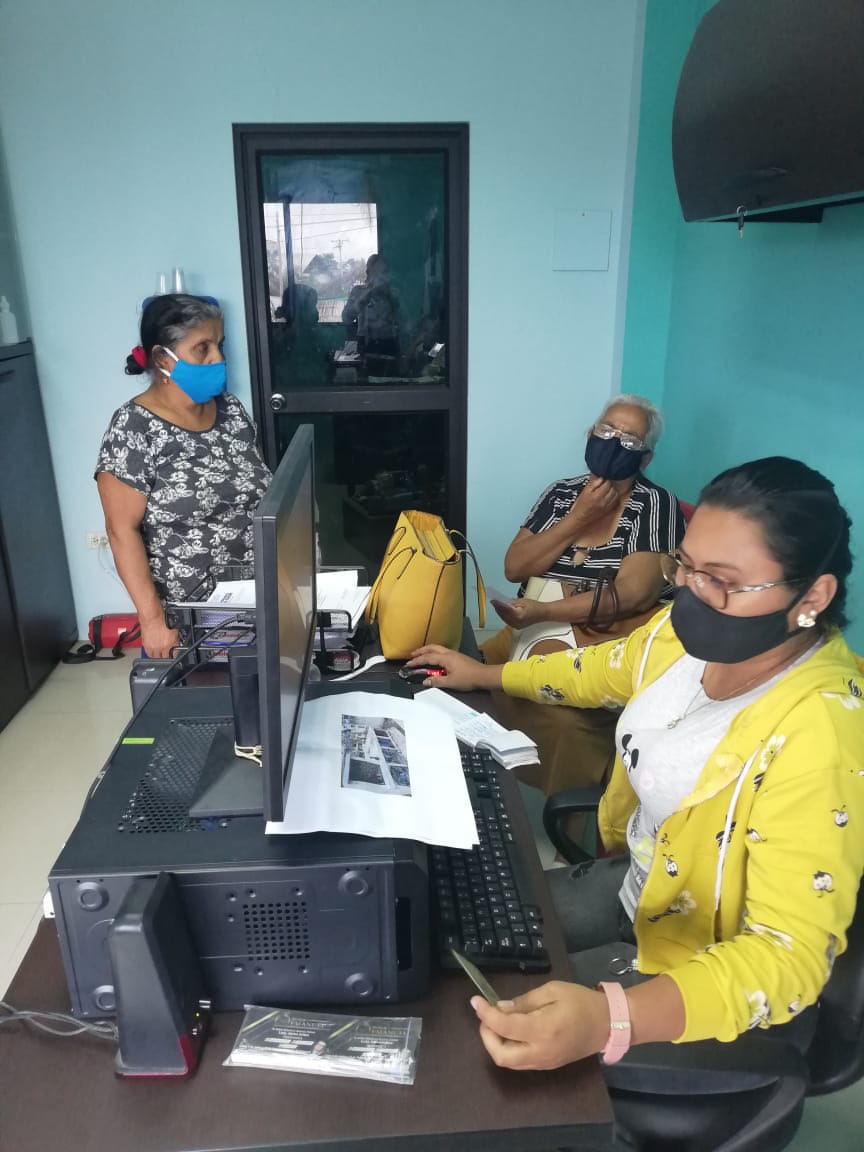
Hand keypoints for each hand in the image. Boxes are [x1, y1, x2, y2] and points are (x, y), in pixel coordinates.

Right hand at [140, 615, 180, 659]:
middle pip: (164, 658)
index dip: (174, 655)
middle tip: (166, 654)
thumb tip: (176, 644)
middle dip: (166, 656)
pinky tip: (153, 650)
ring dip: (158, 656)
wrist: (151, 616)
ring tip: (159, 653)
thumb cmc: (162, 619)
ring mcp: (153, 647)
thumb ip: (175, 640)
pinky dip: (151, 653)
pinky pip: (148, 654)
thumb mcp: (174, 630)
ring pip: (156, 657)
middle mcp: (162, 647)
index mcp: (171, 643)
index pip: (175, 655)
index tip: (174, 654)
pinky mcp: (145, 646)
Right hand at [406, 645, 498, 690]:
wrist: (484, 675)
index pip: (427, 658)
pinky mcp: (458, 657)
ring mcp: (454, 654)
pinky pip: (442, 651)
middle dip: (421, 651)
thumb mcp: (450, 682)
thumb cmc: (468, 678)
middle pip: (431, 648)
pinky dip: (435, 652)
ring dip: (428, 650)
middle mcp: (449, 653)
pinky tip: (435, 658)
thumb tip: (426, 681)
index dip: (417, 661)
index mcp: (445, 658)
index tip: (409, 664)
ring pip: (437, 648)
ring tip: (421, 655)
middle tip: (412, 655)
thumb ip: (436, 681)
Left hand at [470, 980, 609, 1069]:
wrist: (608, 1023)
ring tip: (497, 1022)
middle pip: (501, 1056)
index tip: (475, 1001)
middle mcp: (541, 1051)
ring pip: (509, 1062)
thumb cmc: (581, 1001)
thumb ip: (525, 1001)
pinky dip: (509, 1048)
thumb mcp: (552, 990)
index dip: (485, 1015)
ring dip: (496, 1043)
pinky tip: (511, 1031)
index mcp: (543, 1030)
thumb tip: (500, 1008)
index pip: (504, 1026)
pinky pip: (521, 1062)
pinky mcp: (548, 1065)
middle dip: (486, 1036)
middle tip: (486, 1016)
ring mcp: (545, 1062)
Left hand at [491, 597, 541, 629]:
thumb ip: (510, 603)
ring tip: (496, 605)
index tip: (492, 600)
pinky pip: (507, 621)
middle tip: (493, 602)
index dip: (498, 605)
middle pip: (503, 615)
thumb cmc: (533, 605)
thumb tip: (501, 602)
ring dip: (500, 612)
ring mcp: (516, 626)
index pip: (505, 609)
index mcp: (518, 615)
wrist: (542, 614)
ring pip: (504, 619)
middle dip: (498, 608)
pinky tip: (502, 611)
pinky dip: (504, 616)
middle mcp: (516, 622)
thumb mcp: (521, 601)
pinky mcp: (517, 627)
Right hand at [569, 476, 618, 525]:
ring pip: (616, 495)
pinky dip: (614, 498)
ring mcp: (607, 507)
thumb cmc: (580, 506)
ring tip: (606, 491)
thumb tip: (600, 477)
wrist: (581, 519)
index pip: (607, 483)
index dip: (605, 480)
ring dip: (612, 492)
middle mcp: (603, 502)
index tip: (602, 480)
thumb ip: (593, 483)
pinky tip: (609, 497)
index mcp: (596, 496)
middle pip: (613, 489)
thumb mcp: (584, 492)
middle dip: (609, 486)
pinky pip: (615, 502)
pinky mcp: (608, 511)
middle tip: (604, 485)